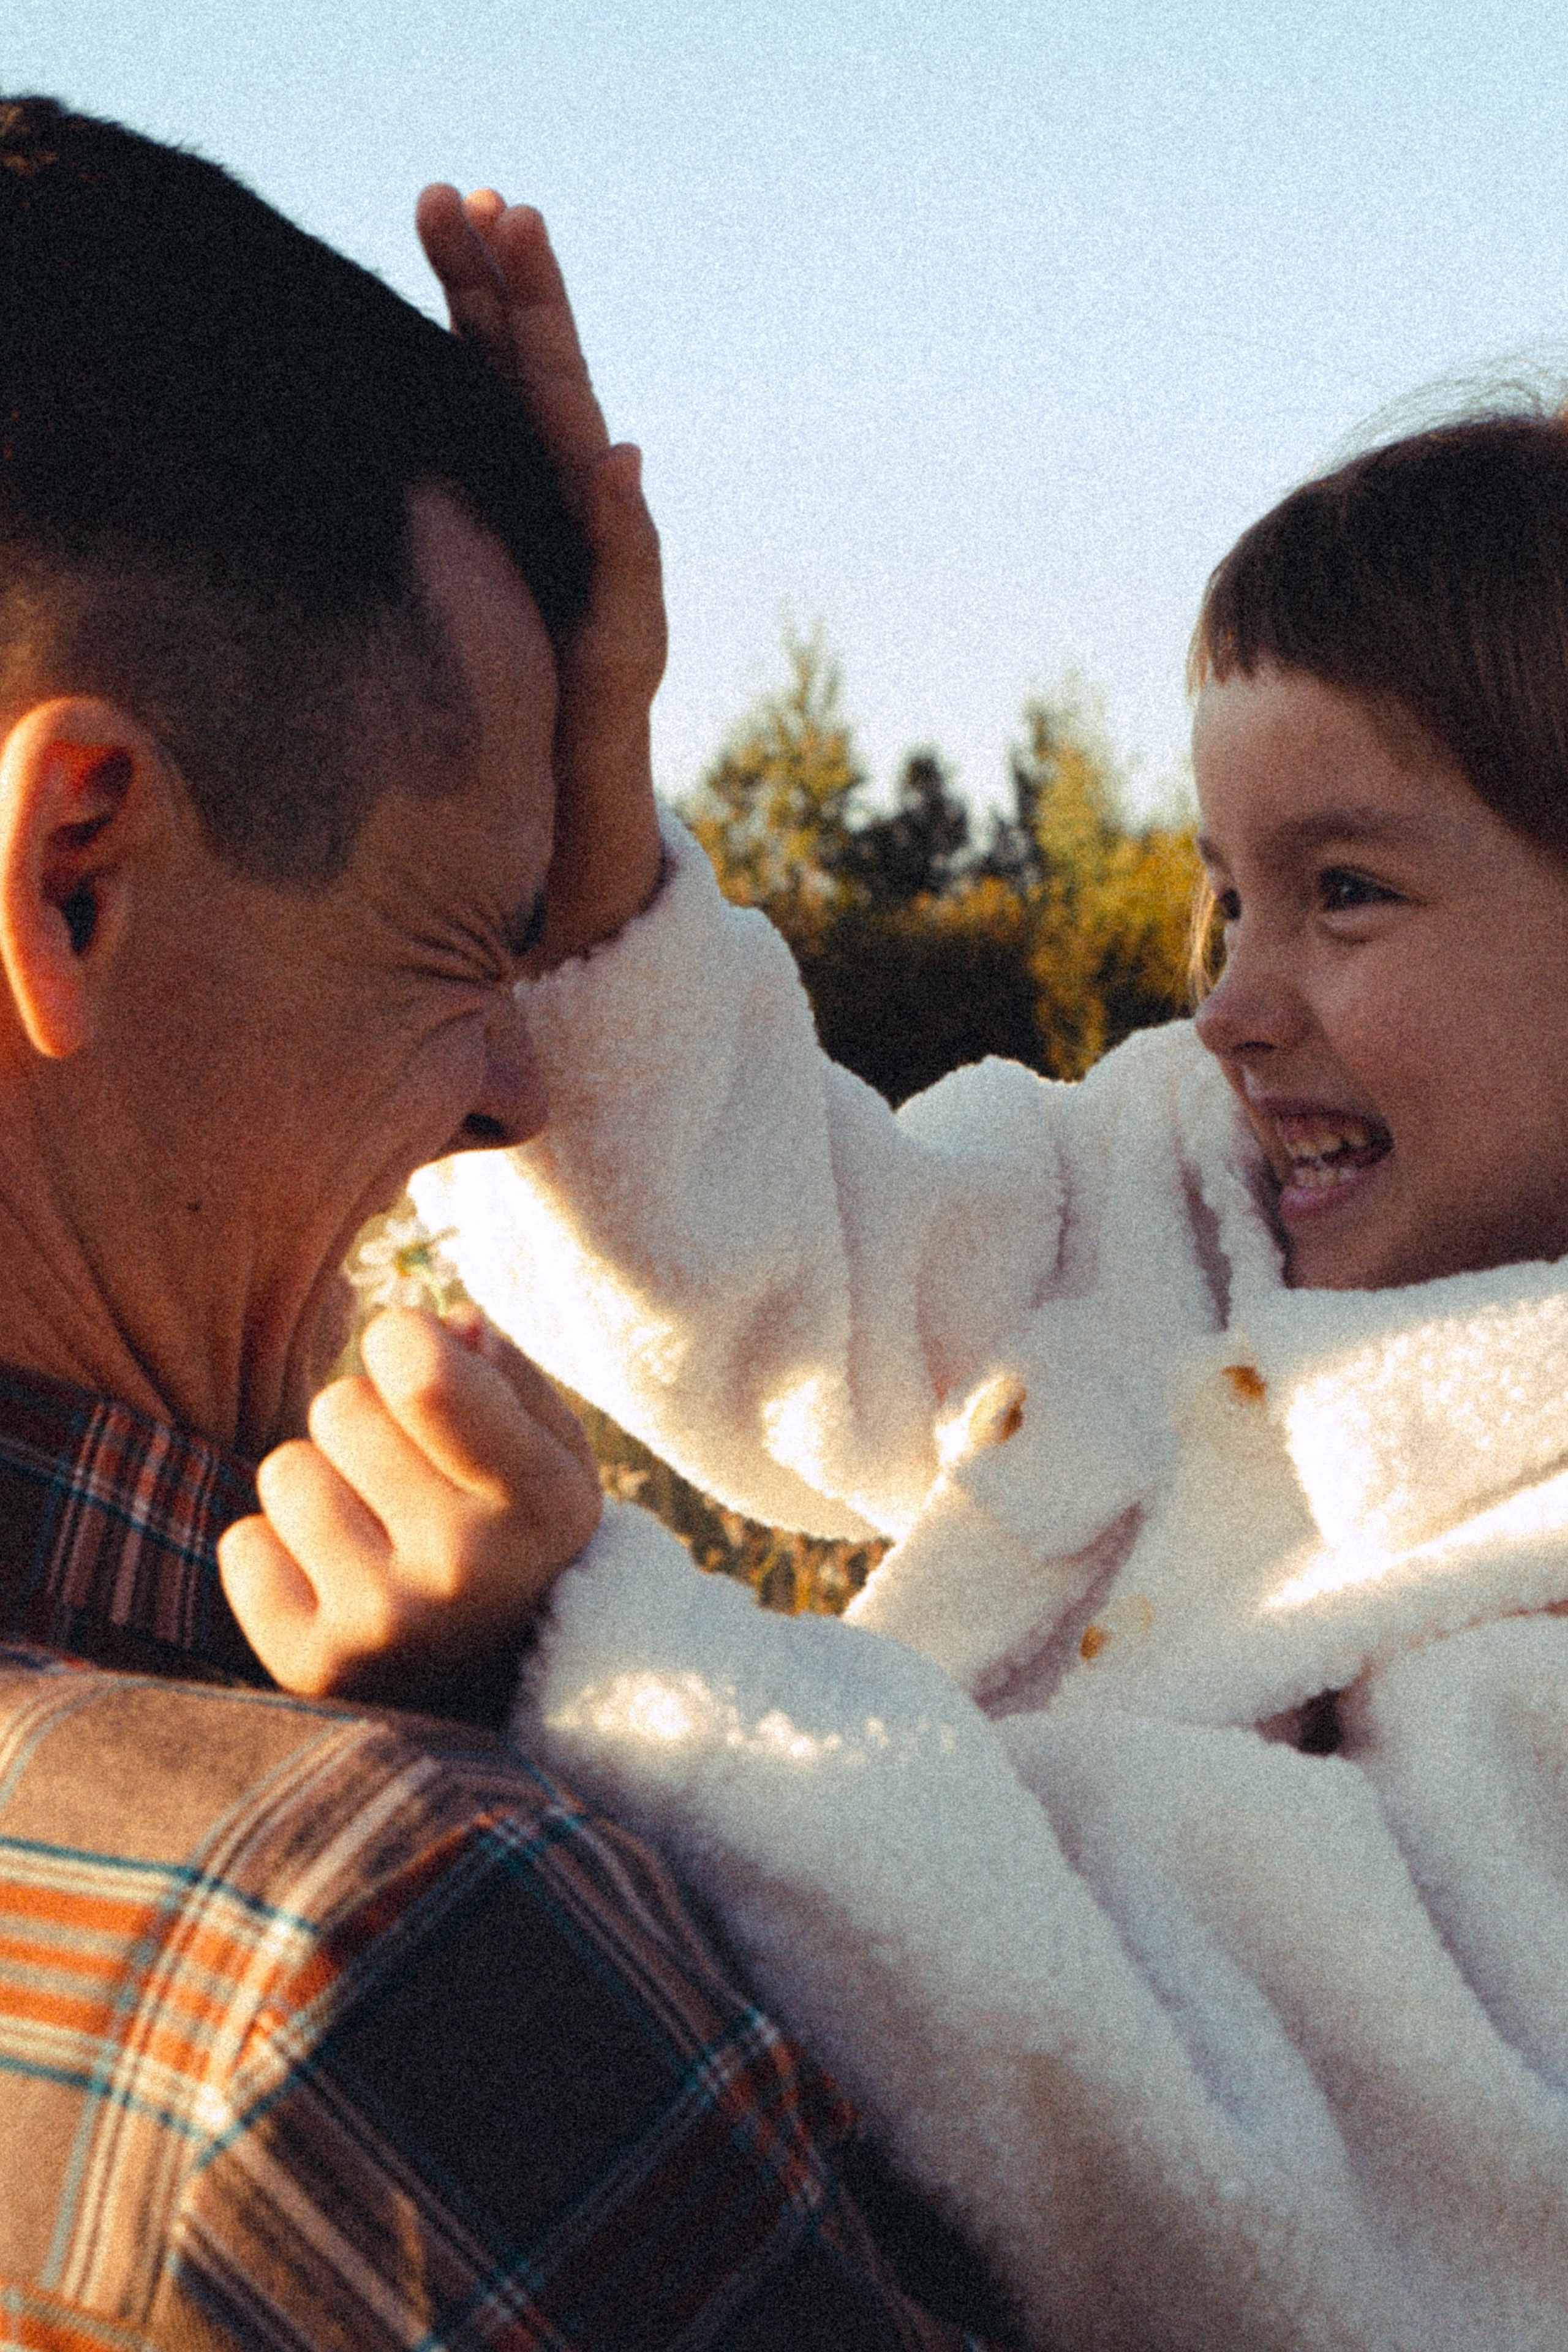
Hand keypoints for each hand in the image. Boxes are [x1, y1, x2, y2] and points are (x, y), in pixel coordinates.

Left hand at [219, 1305, 602, 1708]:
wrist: (503, 1680)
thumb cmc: (514, 1531)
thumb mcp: (546, 1449)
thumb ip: (504, 1371)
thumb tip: (445, 1321)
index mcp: (539, 1498)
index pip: (419, 1374)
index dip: (403, 1342)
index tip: (418, 1368)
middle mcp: (466, 1566)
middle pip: (338, 1405)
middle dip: (361, 1421)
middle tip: (401, 1476)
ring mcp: (386, 1624)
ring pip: (285, 1469)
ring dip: (316, 1484)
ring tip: (368, 1528)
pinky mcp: (313, 1665)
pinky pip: (242, 1545)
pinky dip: (274, 1551)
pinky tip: (331, 1579)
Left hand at [417, 185, 666, 965]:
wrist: (571, 826)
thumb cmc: (512, 715)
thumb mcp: (472, 605)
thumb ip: (467, 530)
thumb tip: (418, 455)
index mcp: (532, 503)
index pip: (502, 377)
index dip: (477, 293)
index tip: (445, 199)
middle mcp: (576, 524)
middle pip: (545, 388)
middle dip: (519, 291)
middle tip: (488, 196)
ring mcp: (608, 581)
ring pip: (581, 454)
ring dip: (562, 362)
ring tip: (539, 274)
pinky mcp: (625, 652)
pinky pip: (624, 580)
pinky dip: (622, 523)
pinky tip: (614, 466)